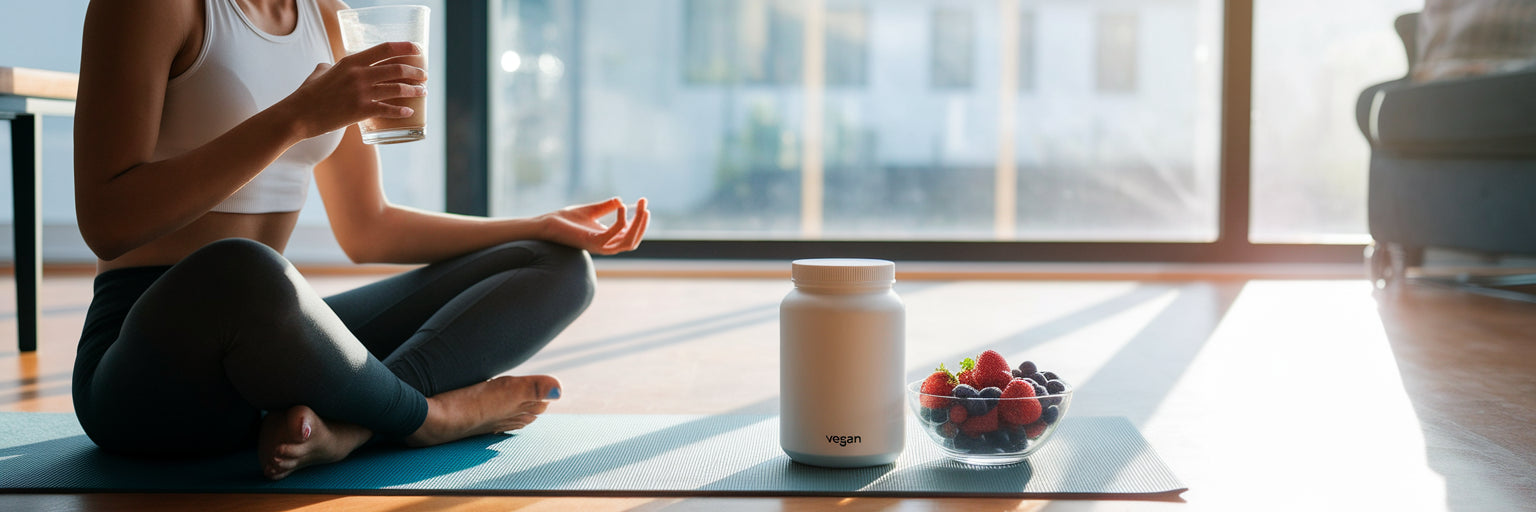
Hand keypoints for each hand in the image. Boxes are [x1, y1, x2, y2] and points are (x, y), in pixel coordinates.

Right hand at [273, 41, 427, 138]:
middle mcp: (359, 74)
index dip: (405, 47)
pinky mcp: (360, 111)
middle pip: (396, 68)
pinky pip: (387, 109)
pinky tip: (410, 111)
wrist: (298, 114)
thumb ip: (332, 66)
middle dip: (416, 71)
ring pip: (396, 89)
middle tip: (424, 75)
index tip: (418, 49)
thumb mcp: (321, 71)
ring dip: (414, 90)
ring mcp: (361, 93)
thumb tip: (332, 66)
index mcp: (351, 61)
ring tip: (423, 92)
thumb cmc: (308, 93)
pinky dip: (401, 111)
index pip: (384, 48)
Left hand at [538, 197, 650, 254]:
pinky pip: (613, 235)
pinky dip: (621, 221)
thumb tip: (621, 200)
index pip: (630, 235)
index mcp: (606, 239)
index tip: (643, 202)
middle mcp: (605, 245)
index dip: (639, 220)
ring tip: (642, 208)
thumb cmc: (566, 219)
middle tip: (645, 204)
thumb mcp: (591, 211)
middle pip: (633, 240)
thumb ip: (606, 207)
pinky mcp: (592, 242)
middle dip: (642, 222)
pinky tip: (622, 207)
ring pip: (628, 241)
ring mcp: (599, 246)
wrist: (547, 224)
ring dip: (638, 225)